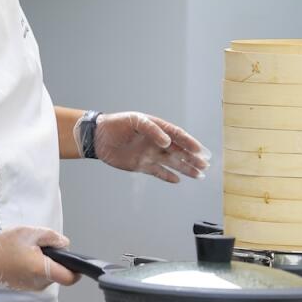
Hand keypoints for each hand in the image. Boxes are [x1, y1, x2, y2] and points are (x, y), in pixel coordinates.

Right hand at [0, 227, 79, 290]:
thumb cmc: (2, 246)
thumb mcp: (31, 233)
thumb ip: (53, 237)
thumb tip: (64, 244)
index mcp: (42, 270)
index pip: (70, 278)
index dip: (77, 269)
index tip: (76, 262)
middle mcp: (38, 283)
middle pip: (60, 274)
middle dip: (57, 260)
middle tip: (43, 247)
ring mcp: (30, 287)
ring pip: (49, 275)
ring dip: (46, 263)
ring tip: (31, 251)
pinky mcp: (23, 286)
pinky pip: (38, 277)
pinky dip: (36, 267)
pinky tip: (25, 257)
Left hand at [78, 111, 210, 181]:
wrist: (97, 137)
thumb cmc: (116, 125)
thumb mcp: (134, 121)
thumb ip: (152, 130)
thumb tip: (167, 142)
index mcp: (157, 128)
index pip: (178, 136)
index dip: (190, 143)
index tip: (200, 151)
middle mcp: (156, 142)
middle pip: (178, 151)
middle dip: (192, 158)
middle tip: (205, 165)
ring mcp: (150, 154)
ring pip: (172, 163)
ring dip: (185, 168)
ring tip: (199, 175)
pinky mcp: (141, 165)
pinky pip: (158, 172)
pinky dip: (168, 176)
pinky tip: (178, 180)